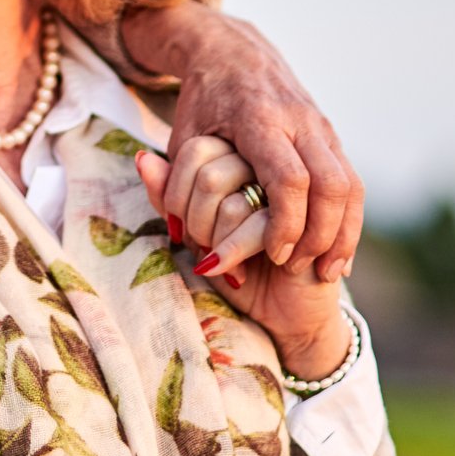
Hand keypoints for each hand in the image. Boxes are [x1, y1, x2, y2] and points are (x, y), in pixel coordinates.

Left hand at [122, 1, 361, 280]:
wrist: (233, 51)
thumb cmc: (202, 101)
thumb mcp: (181, 137)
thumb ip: (174, 185)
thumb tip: (174, 236)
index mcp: (259, 119)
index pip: (288, 178)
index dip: (287, 222)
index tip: (275, 253)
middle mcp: (298, 120)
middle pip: (330, 183)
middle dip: (321, 233)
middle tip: (301, 266)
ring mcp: (321, 126)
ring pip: (349, 184)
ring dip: (342, 231)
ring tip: (327, 269)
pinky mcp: (331, 135)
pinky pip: (352, 181)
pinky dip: (348, 218)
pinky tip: (337, 251)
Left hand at [135, 145, 350, 379]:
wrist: (290, 309)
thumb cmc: (240, 262)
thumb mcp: (195, 225)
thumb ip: (168, 193)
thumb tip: (143, 159)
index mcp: (244, 146)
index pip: (195, 148)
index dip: (176, 193)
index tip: (180, 229)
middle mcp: (273, 156)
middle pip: (209, 175)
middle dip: (195, 223)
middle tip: (203, 249)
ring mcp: (296, 184)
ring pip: (230, 202)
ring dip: (217, 242)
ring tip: (222, 262)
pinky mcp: (311, 216)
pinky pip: (256, 226)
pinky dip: (235, 254)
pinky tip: (238, 273)